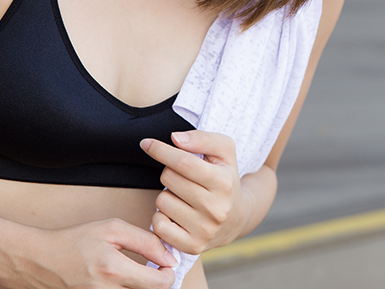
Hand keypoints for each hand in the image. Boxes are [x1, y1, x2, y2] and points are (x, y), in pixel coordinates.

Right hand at [26, 218, 176, 288]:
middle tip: (155, 268)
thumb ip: (144, 241)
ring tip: (139, 275)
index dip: (169, 272)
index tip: (166, 263)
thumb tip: (168, 257)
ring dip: (144, 287)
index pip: (159, 283)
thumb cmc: (76, 241)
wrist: (44, 261)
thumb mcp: (111, 229)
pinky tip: (126, 281)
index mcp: (112, 268)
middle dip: (159, 282)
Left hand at [140, 131, 246, 255]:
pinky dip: (160, 216)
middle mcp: (216, 209)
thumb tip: (175, 139)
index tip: (146, 143)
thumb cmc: (225, 177)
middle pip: (169, 179)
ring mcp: (205, 231)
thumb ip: (201, 138)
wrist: (237, 219)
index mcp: (223, 183)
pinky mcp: (193, 247)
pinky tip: (175, 212)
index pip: (183, 162)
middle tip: (182, 176)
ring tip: (182, 196)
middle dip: (168, 171)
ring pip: (162, 201)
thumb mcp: (224, 151)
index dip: (161, 150)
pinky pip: (159, 226)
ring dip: (166, 194)